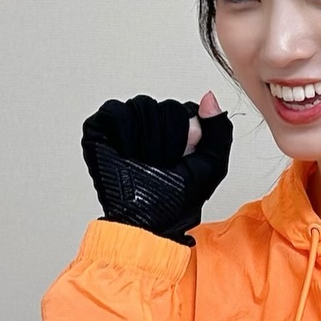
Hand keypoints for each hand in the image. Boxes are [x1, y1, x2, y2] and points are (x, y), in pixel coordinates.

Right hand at [81, 90, 232, 245]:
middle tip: (162, 165)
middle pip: (167, 107)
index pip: (187, 108)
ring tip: (144, 163)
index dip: (190, 133)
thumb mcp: (212, 166)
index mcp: (176, 130)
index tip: (185, 157)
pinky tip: (126, 154)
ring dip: (149, 141)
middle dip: (170, 141)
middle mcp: (151, 125)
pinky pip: (116, 111)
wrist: (144, 223)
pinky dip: (125, 134)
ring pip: (143, 107)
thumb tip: (209, 97)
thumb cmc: (175, 202)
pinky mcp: (100, 129)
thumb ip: (220, 129)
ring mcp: (124, 126)